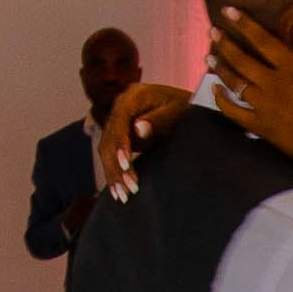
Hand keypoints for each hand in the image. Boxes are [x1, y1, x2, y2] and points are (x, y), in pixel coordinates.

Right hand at [99, 76, 188, 195]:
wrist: (186, 106)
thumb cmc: (185, 107)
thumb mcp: (178, 111)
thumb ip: (159, 120)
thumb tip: (138, 128)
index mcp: (133, 97)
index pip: (119, 121)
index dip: (120, 143)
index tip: (126, 163)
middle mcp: (120, 106)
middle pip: (109, 138)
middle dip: (116, 165)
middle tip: (129, 189)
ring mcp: (118, 120)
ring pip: (106, 149)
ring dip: (113, 173)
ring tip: (123, 195)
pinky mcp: (120, 133)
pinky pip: (110, 154)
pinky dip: (114, 172)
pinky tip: (117, 190)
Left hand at [209, 2, 292, 168]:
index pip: (263, 40)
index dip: (243, 24)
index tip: (228, 11)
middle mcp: (274, 85)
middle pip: (242, 59)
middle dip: (225, 43)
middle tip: (212, 32)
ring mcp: (265, 107)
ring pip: (235, 83)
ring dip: (221, 67)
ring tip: (209, 56)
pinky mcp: (261, 127)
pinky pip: (234, 112)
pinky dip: (222, 100)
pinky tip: (215, 90)